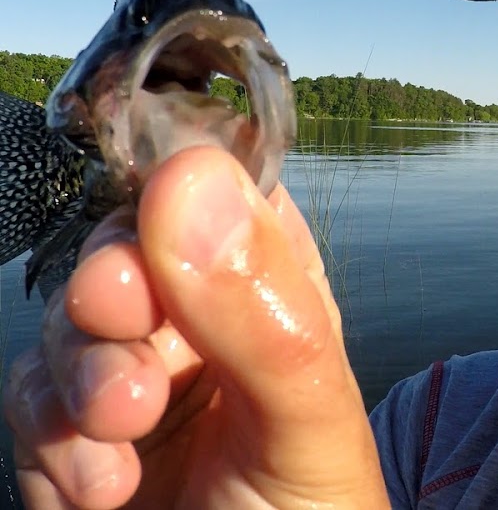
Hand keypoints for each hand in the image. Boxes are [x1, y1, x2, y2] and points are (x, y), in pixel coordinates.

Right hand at [3, 146, 388, 508]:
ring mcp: (133, 369)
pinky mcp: (73, 434)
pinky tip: (102, 485)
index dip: (183, 178)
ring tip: (124, 426)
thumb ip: (262, 306)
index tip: (159, 199)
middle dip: (115, 280)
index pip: (228, 188)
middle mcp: (200, 315)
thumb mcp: (307, 414)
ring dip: (83, 369)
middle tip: (123, 320)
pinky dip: (50, 437)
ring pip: (69, 318)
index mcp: (274, 283)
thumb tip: (192, 179)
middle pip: (128, 242)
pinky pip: (30, 396)